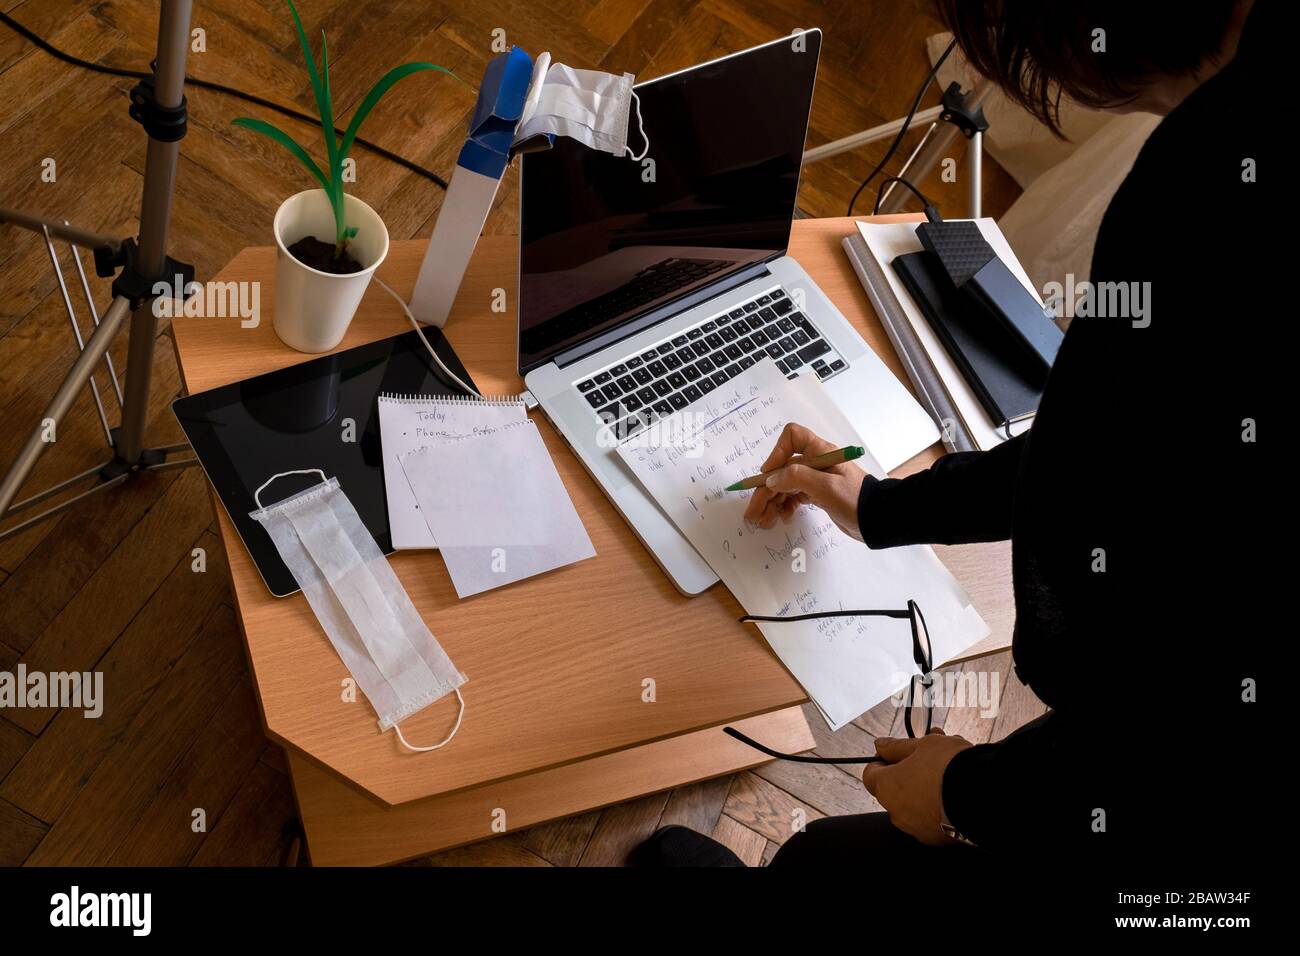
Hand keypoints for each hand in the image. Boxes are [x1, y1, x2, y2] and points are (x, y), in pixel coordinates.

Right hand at [742, 423, 866, 539]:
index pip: (792, 437)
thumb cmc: (856, 499)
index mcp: (819, 453)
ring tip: (763, 521)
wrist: (879, 519)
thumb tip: (772, 480)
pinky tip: (782, 517)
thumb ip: (796, 479)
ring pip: (784, 486)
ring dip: (771, 502)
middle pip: (781, 469)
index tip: (769, 475)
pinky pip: (793, 497)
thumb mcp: (826, 487)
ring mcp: (815, 480)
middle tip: (753, 513)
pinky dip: (784, 506)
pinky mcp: (817, 495)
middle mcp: (815, 463)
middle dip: (765, 490)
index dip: (776, 453)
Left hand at [861, 728, 972, 845]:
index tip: (899, 752)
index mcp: (885, 788)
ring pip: (917, 802)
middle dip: (911, 770)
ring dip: (928, 786)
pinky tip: (958, 789)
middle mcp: (896, 813)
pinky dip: (940, 806)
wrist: (984, 796)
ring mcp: (917, 829)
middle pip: (896, 787)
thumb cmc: (949, 766)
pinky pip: (933, 818)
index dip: (884, 759)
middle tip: (932, 754)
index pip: (871, 773)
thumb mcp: (923, 745)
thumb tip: (879, 745)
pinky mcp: (938, 839)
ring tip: (952, 767)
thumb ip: (896, 746)